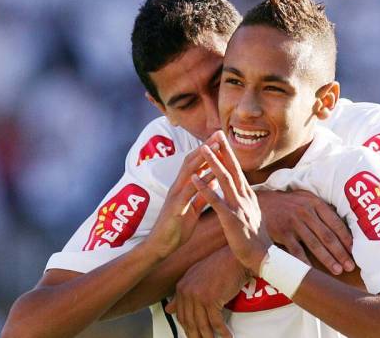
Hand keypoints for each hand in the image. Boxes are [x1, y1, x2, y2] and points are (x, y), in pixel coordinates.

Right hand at [145, 143, 216, 258]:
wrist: (160, 247)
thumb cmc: (176, 228)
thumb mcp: (193, 209)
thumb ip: (201, 195)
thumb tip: (213, 181)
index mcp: (183, 187)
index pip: (195, 163)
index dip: (206, 150)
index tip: (220, 139)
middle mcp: (177, 187)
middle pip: (191, 161)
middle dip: (205, 146)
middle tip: (218, 133)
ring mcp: (175, 196)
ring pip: (189, 172)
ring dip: (203, 158)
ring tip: (215, 146)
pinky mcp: (175, 207)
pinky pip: (188, 192)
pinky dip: (199, 182)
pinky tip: (209, 176)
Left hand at [165, 247, 248, 337]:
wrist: (235, 257)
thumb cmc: (219, 266)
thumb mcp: (197, 277)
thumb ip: (182, 294)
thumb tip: (169, 309)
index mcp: (182, 286)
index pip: (181, 315)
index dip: (188, 328)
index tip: (193, 335)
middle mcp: (187, 291)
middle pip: (190, 322)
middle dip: (197, 335)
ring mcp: (198, 296)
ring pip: (202, 324)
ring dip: (209, 337)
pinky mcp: (211, 299)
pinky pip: (216, 322)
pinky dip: (222, 331)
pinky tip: (226, 335)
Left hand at [191, 131, 271, 274]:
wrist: (263, 257)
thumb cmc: (256, 239)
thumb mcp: (254, 214)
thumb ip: (247, 202)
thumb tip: (245, 192)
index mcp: (248, 196)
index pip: (238, 171)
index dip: (230, 155)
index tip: (223, 141)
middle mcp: (245, 197)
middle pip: (233, 169)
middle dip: (223, 151)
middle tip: (215, 134)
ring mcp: (239, 207)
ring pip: (224, 180)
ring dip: (213, 163)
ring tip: (203, 149)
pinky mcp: (231, 219)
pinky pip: (215, 201)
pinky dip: (204, 188)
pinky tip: (194, 179)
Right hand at [257, 190, 353, 274]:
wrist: (261, 202)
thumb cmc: (287, 204)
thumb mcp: (305, 199)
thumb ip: (321, 210)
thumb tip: (343, 226)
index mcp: (315, 203)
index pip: (336, 223)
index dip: (347, 239)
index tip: (355, 252)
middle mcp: (306, 211)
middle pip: (328, 236)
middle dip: (341, 252)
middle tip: (350, 266)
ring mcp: (293, 222)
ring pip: (315, 244)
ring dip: (328, 259)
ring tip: (337, 270)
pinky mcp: (282, 232)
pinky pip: (296, 251)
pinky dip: (305, 262)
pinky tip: (312, 272)